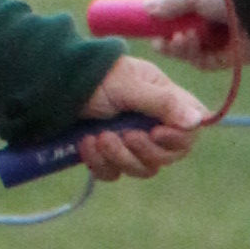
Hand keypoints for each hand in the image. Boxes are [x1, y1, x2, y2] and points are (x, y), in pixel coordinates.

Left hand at [72, 54, 208, 183]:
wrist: (50, 84)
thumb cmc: (94, 76)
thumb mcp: (129, 85)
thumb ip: (163, 103)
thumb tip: (199, 120)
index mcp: (163, 99)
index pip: (189, 129)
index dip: (178, 138)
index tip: (156, 132)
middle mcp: (150, 121)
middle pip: (167, 155)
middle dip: (144, 150)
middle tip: (123, 135)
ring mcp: (129, 140)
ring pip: (142, 168)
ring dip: (119, 157)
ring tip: (98, 137)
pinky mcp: (107, 154)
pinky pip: (114, 173)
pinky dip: (100, 163)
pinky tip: (85, 144)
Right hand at [93, 0, 249, 68]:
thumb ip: (171, 3)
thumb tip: (148, 8)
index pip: (177, 11)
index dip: (161, 18)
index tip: (145, 22)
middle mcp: (211, 19)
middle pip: (178, 34)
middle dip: (166, 38)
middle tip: (159, 41)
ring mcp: (219, 39)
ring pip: (187, 50)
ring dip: (177, 46)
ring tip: (179, 38)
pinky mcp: (227, 57)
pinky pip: (201, 61)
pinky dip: (191, 54)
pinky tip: (188, 43)